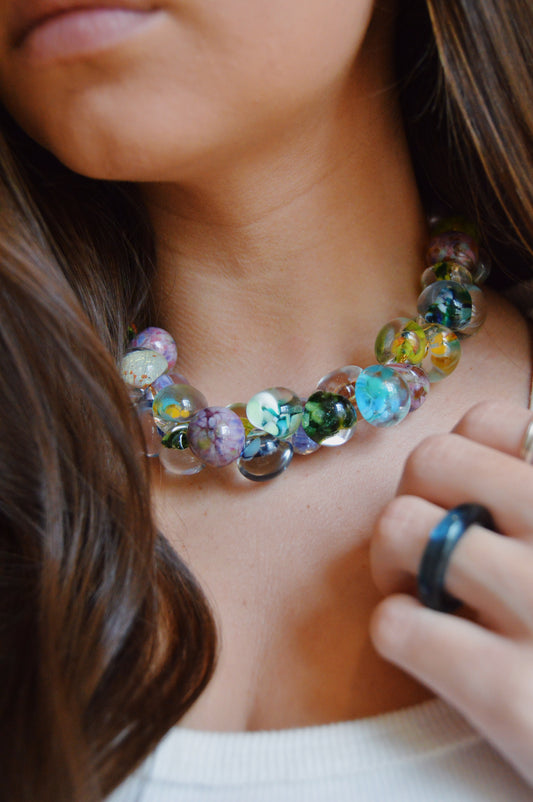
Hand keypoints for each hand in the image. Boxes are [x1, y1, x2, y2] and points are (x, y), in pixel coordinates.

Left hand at [369, 400, 532, 786]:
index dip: (459, 461)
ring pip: (400, 527)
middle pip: (430, 459)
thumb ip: (532, 502)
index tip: (466, 502)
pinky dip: (397, 632)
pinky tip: (429, 650)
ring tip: (425, 596)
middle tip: (426, 550)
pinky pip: (396, 623)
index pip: (489, 421)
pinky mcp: (512, 695)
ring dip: (393, 564)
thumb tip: (483, 461)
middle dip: (414, 501)